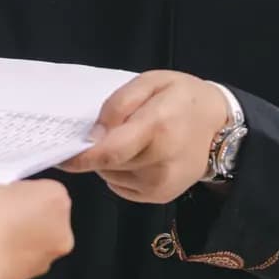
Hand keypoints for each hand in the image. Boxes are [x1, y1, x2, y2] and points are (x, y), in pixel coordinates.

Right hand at [0, 177, 74, 278]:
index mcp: (56, 198)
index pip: (41, 187)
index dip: (16, 189)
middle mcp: (60, 231)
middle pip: (39, 216)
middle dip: (15, 214)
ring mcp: (46, 259)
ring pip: (28, 240)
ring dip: (8, 236)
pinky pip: (16, 261)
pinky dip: (1, 256)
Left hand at [60, 72, 227, 205]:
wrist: (218, 124)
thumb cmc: (181, 97)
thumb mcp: (151, 81)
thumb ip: (119, 105)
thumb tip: (94, 135)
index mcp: (157, 128)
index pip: (109, 152)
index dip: (80, 157)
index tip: (60, 155)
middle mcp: (161, 163)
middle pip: (107, 165)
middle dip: (96, 151)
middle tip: (105, 132)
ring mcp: (162, 185)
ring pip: (111, 177)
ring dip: (109, 162)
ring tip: (128, 140)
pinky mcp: (161, 197)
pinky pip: (121, 187)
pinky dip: (119, 172)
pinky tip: (136, 156)